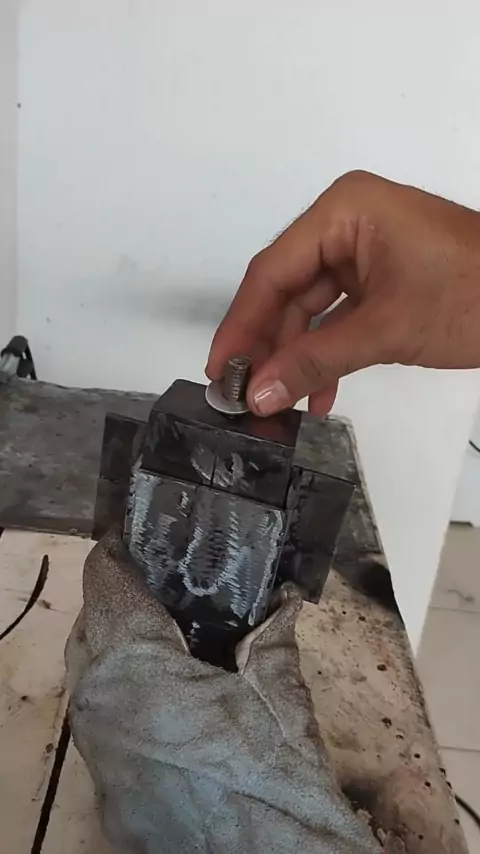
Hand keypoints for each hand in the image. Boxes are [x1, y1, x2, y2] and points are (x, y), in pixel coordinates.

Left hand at [66, 530, 380, 853]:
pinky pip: (101, 725)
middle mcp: (97, 710)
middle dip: (116, 602)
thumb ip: (273, 642)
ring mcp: (95, 759)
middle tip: (163, 588)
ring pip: (88, 680)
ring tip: (170, 639)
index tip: (136, 535)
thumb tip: (283, 603)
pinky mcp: (107, 796)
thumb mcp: (285, 705)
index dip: (118, 551)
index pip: (106, 584)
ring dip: (116, 651)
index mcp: (135, 672)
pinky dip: (124, 699)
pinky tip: (171, 704)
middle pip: (87, 630)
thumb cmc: (280, 792)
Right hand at [207, 171, 479, 415]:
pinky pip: (340, 316)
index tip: (220, 369)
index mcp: (343, 210)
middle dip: (269, 345)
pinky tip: (317, 394)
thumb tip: (258, 394)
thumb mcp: (386, 329)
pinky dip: (328, 353)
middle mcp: (347, 223)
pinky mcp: (382, 277)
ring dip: (297, 356)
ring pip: (311, 308)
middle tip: (244, 393)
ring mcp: (366, 251)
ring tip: (278, 402)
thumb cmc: (473, 294)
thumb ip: (316, 361)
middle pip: (288, 290)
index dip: (241, 324)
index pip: (273, 271)